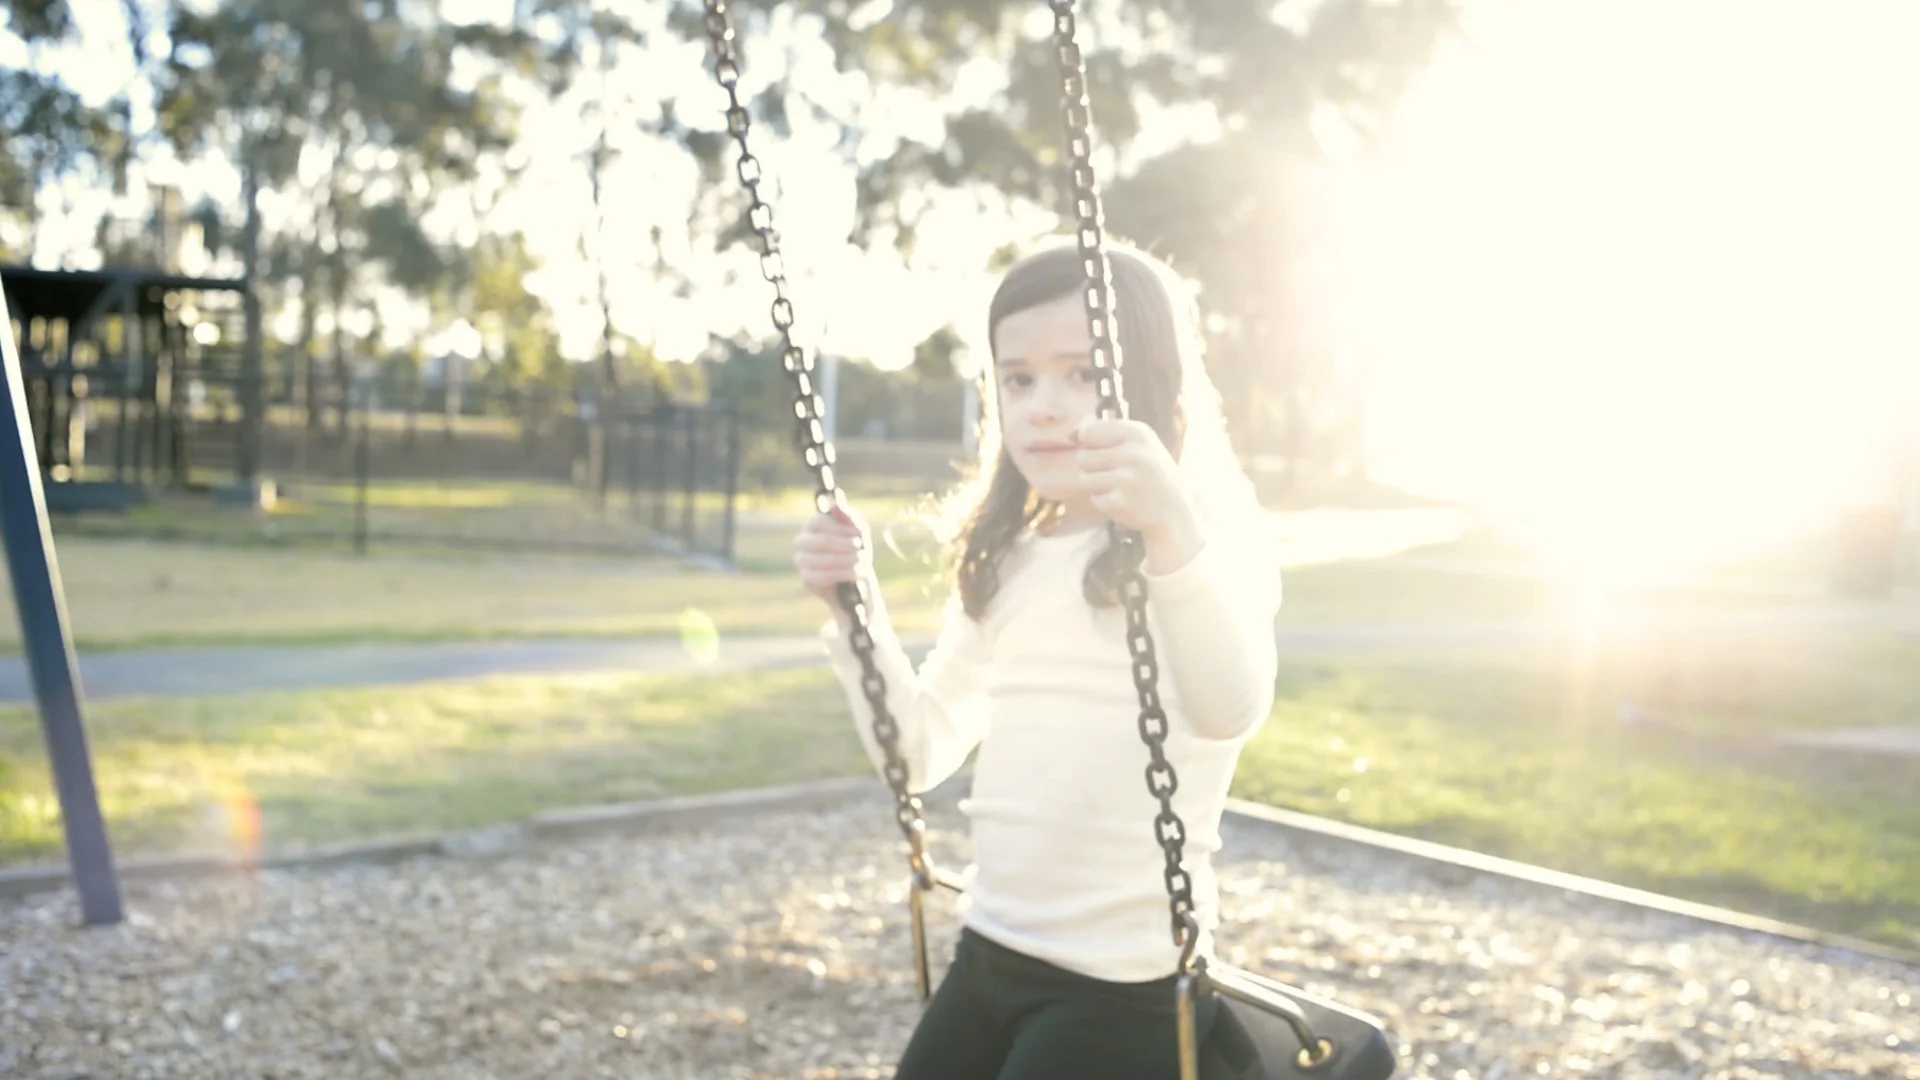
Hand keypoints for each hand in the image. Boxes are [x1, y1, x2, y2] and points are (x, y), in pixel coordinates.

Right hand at [794, 501, 874, 608]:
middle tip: (862, 550)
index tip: (858, 536)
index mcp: (812, 525)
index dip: (841, 529)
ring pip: (823, 560)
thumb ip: (850, 518)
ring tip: (862, 562)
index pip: (819, 522)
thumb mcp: (858, 532)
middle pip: (822, 541)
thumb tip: (836, 505)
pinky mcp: (806, 579)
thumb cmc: (855, 549)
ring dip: (847, 560)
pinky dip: (842, 574)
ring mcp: (801, 560)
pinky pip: (823, 576)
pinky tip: (855, 573)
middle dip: (846, 546)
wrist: (855, 578)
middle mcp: (802, 541)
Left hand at [1073, 417, 1203, 571]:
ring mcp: (1126, 479)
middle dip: (1093, 467)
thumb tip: (1071, 433)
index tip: (1100, 450)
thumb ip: (1105, 432)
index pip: (1088, 431)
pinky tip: (1123, 500)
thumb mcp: (1138, 443)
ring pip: (1084, 478)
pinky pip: (1094, 499)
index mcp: (1137, 433)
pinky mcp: (1119, 502)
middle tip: (1116, 473)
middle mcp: (1132, 453)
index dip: (1087, 442)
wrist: (1174, 510)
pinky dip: (1104, 502)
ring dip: (1096, 485)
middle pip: (1083, 456)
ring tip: (1119, 486)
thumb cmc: (1150, 472)